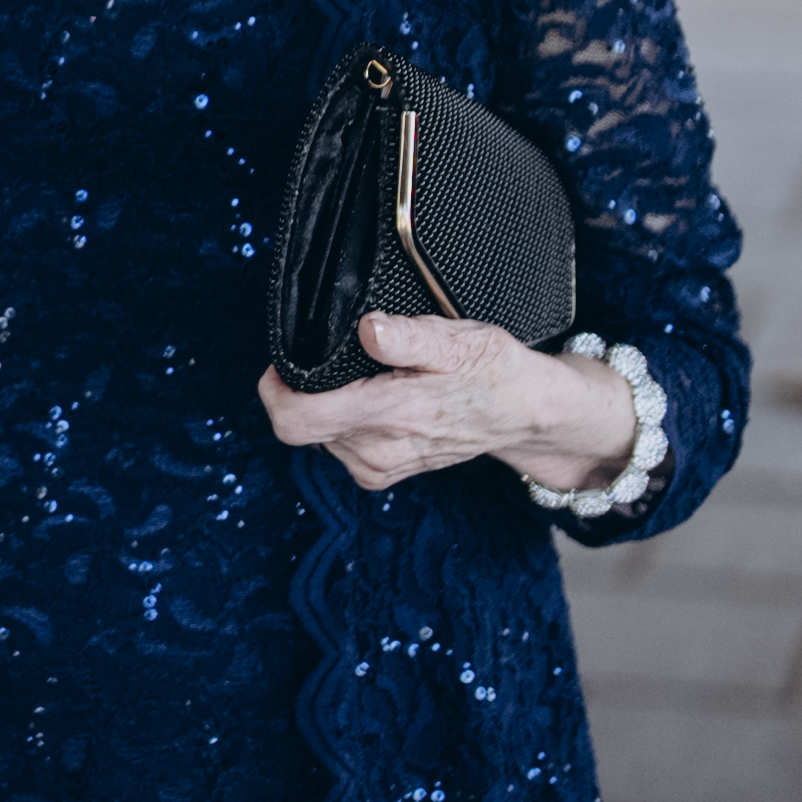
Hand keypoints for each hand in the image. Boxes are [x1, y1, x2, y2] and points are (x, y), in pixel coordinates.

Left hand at [263, 311, 646, 502]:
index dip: (275, 387)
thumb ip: (409, 337)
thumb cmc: (493, 372)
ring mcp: (378, 466)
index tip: (285, 360)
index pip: (294, 419)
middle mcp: (376, 450)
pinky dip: (346, 421)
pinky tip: (377, 400)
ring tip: (372, 378)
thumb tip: (370, 329)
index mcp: (387, 414)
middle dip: (306, 389)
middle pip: (300, 424)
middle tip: (339, 360)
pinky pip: (339, 446)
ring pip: (319, 434)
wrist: (525, 414)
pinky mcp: (382, 472)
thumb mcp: (459, 340)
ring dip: (331, 404)